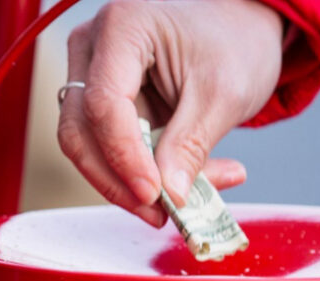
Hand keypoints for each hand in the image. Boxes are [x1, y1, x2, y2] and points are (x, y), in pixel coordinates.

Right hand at [58, 0, 283, 225]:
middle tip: (158, 212)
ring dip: (129, 184)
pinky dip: (142, 175)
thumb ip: (190, 145)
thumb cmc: (234, 41)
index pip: (103, 104)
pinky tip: (182, 184)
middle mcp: (94, 49)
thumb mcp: (223, 93)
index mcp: (122, 28)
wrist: (239, 30)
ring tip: (183, 200)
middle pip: (80, 130)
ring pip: (88, 148)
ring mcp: (92, 77)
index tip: (153, 194)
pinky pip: (107, 152)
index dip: (123, 156)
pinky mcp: (103, 107)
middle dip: (117, 180)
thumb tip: (169, 195)